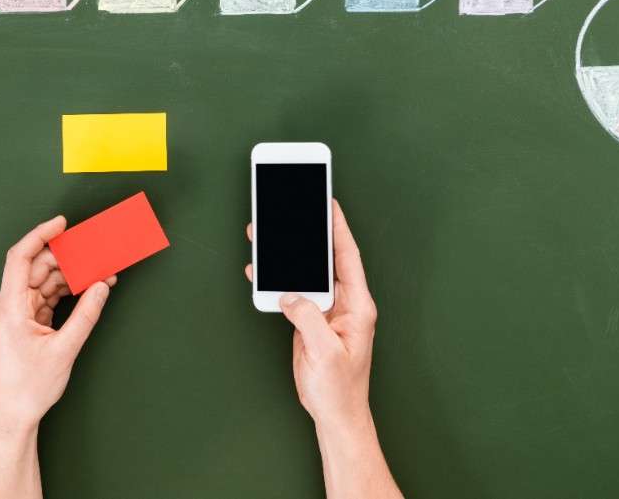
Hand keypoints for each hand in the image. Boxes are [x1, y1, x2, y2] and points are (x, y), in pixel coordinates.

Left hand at [0, 216, 112, 433]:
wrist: (12, 416)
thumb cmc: (26, 388)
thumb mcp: (64, 351)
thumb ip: (86, 316)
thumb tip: (101, 287)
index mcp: (10, 306)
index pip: (21, 257)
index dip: (40, 234)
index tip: (61, 223)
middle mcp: (10, 305)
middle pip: (39, 267)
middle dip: (68, 257)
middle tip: (95, 250)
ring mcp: (17, 313)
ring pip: (46, 281)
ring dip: (72, 276)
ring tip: (100, 272)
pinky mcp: (26, 322)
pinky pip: (48, 297)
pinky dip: (68, 292)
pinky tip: (89, 289)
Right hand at [245, 200, 378, 429]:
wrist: (334, 415)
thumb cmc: (340, 389)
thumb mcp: (326, 351)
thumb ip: (308, 318)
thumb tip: (290, 295)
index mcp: (357, 306)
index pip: (347, 257)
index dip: (339, 229)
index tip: (329, 203)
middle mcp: (343, 305)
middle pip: (324, 260)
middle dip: (308, 235)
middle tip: (292, 211)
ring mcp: (326, 312)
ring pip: (305, 276)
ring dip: (286, 258)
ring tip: (266, 236)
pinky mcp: (310, 322)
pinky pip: (292, 295)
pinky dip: (276, 283)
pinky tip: (260, 273)